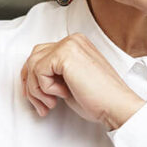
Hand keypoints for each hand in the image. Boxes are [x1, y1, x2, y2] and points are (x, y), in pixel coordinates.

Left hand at [21, 33, 144, 128]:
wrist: (116, 105)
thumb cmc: (100, 99)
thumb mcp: (72, 81)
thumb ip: (55, 74)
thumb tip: (32, 79)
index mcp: (76, 45)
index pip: (42, 54)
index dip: (33, 77)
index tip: (36, 96)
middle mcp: (73, 41)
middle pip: (34, 57)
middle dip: (31, 84)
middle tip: (40, 104)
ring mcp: (69, 45)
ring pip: (33, 65)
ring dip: (37, 90)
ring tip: (51, 103)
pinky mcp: (65, 54)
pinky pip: (38, 71)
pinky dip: (45, 88)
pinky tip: (62, 94)